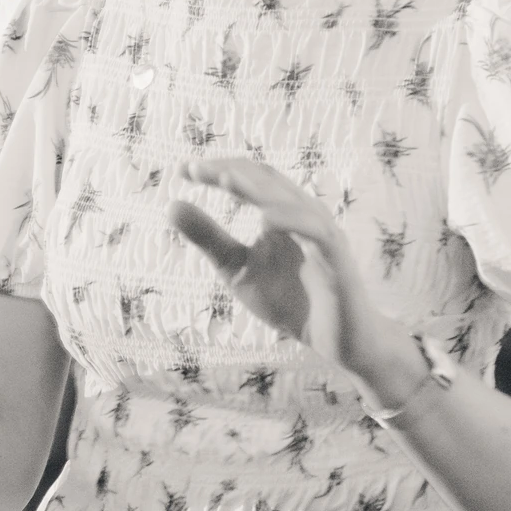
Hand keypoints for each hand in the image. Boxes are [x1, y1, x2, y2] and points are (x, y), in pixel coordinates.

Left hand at [168, 158, 403, 384]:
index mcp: (280, 213)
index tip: (182, 171)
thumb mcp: (237, 269)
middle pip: (267, 179)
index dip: (218, 170)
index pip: (249, 178)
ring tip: (223, 180)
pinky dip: (292, 221)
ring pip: (291, 199)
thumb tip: (171, 205)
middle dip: (229, 171)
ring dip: (257, 188)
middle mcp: (303, 215)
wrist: (339, 341)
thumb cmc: (292, 302)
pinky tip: (264, 219)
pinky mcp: (338, 257)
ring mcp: (322, 234)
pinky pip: (317, 231)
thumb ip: (209, 238)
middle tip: (193, 169)